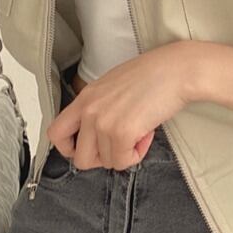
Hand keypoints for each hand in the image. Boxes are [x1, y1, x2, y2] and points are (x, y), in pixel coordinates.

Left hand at [47, 41, 197, 170]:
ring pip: (107, 162)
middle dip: (102, 159)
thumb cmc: (152, 74)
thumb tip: (99, 136)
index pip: (56, 133)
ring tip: (139, 132)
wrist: (176, 70)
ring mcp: (104, 122)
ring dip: (125, 153)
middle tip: (120, 146)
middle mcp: (89, 110)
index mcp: (85, 97)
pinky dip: (138, 154)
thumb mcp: (112, 87)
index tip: (88, 148)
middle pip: (79, 158)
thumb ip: (99, 108)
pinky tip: (147, 134)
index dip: (70, 149)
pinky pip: (124, 161)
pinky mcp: (122, 132)